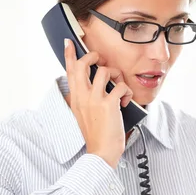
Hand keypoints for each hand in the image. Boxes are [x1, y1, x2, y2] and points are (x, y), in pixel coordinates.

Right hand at [64, 38, 132, 168]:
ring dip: (116, 75)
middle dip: (94, 57)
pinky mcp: (109, 104)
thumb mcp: (82, 114)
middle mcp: (82, 96)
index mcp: (75, 98)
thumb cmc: (95, 134)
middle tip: (100, 61)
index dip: (69, 54)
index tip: (69, 42)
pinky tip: (125, 101)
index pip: (69, 71)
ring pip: (105, 71)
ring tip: (118, 86)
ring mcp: (95, 100)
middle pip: (83, 65)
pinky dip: (126, 92)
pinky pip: (121, 86)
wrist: (101, 152)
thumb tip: (89, 85)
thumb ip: (83, 99)